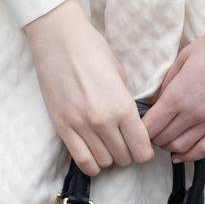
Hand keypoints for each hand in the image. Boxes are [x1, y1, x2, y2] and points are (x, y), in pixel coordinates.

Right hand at [24, 0, 154, 175]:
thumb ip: (127, 104)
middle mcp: (103, 121)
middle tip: (125, 144)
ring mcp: (80, 126)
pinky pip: (81, 160)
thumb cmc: (92, 50)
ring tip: (108, 146)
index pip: (141, 148)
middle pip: (124, 158)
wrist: (58, 40)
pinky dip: (91, 164)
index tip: (143, 147)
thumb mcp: (120, 75)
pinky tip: (94, 154)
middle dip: (128, 155)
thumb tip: (133, 126)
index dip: (145, 152)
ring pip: (104, 162)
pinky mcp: (62, 127)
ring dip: (109, 158)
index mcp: (123, 106)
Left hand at [143, 0, 204, 161]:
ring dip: (168, 147)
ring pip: (182, 148)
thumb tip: (157, 103)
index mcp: (177, 96)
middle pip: (163, 139)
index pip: (149, 127)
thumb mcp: (182, 59)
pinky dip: (190, 156)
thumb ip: (167, 85)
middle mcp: (193, 114)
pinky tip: (180, 156)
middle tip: (151, 132)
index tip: (137, 127)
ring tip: (165, 139)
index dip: (140, 130)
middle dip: (153, 138)